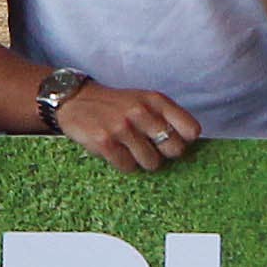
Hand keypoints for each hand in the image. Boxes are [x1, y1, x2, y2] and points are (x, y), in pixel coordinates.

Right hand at [50, 81, 200, 170]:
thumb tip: (187, 144)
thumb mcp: (143, 100)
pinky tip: (115, 151)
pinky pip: (128, 167)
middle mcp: (141, 111)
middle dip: (164, 153)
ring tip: (129, 148)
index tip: (173, 141)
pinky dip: (123, 164)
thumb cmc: (115, 104)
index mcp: (155, 100)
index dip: (184, 140)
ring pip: (152, 163)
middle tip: (149, 147)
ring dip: (141, 160)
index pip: (191, 129)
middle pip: (174, 149)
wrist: (75, 100)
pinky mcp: (105, 141)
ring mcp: (122, 127)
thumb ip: (165, 117)